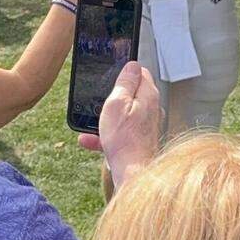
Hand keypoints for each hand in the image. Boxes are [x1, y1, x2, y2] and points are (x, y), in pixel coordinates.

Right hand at [78, 61, 161, 187]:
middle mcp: (151, 108)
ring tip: (89, 122)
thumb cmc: (125, 140)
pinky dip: (105, 134)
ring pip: (123, 114)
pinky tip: (88, 140)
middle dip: (112, 96)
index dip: (124, 71)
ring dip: (105, 117)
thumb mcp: (117, 104)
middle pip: (130, 93)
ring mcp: (145, 125)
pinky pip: (120, 132)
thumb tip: (132, 64)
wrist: (133, 175)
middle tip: (98, 99)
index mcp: (148, 95)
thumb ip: (125, 83)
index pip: (140, 72)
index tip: (110, 72)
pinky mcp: (139, 140)